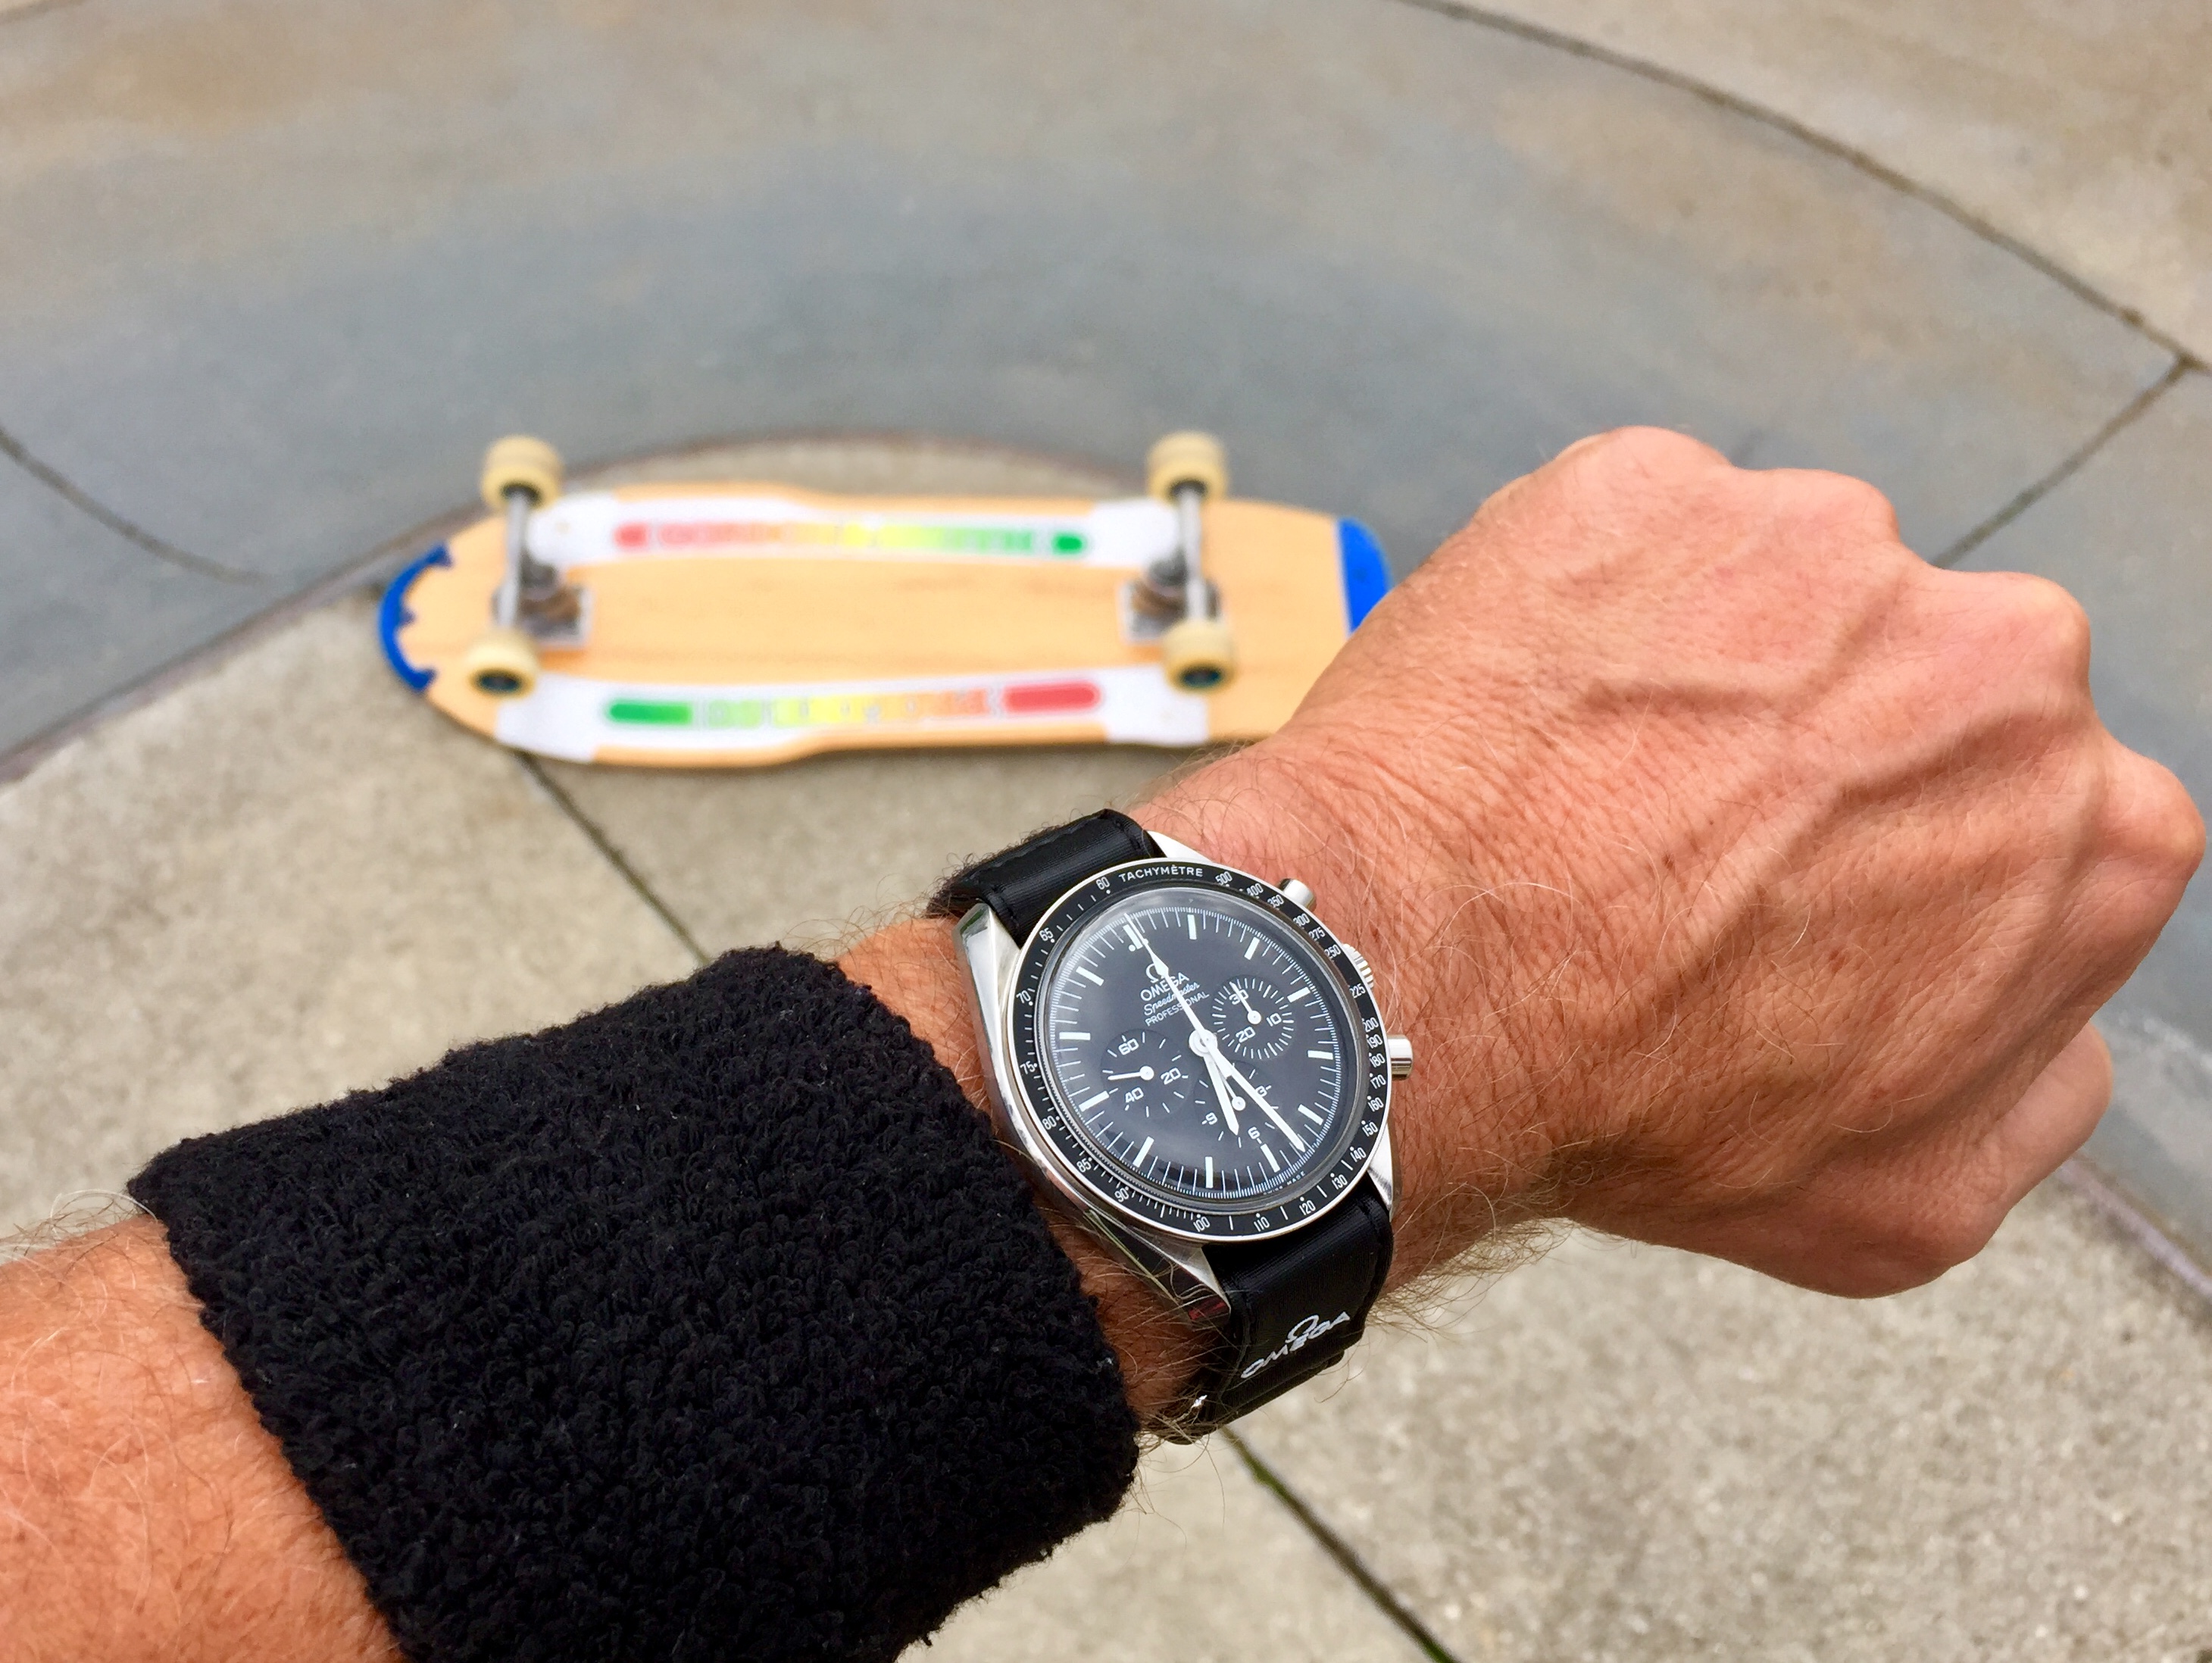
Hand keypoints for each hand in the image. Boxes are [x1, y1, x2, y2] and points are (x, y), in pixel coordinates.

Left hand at [1137, 428, 2202, 1297]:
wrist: (1411, 995)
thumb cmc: (1635, 1107)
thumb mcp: (1902, 1202)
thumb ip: (2033, 1089)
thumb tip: (2059, 1018)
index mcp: (2096, 825)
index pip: (2032, 812)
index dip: (1909, 855)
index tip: (1808, 888)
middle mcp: (2000, 654)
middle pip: (1914, 683)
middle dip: (1817, 747)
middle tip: (1683, 842)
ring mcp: (1819, 545)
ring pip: (1773, 600)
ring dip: (1696, 671)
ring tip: (1583, 790)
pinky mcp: (1651, 487)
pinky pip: (1629, 544)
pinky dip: (1580, 611)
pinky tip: (1524, 718)